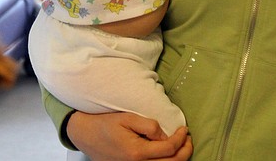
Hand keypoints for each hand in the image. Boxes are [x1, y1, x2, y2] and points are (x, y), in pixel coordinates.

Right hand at [67, 111, 191, 160]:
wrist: (86, 136)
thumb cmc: (106, 124)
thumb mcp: (127, 118)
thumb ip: (149, 126)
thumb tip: (165, 135)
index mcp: (137, 152)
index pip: (169, 149)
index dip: (181, 139)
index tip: (184, 129)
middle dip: (185, 152)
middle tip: (188, 139)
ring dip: (178, 159)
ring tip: (183, 146)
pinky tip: (170, 154)